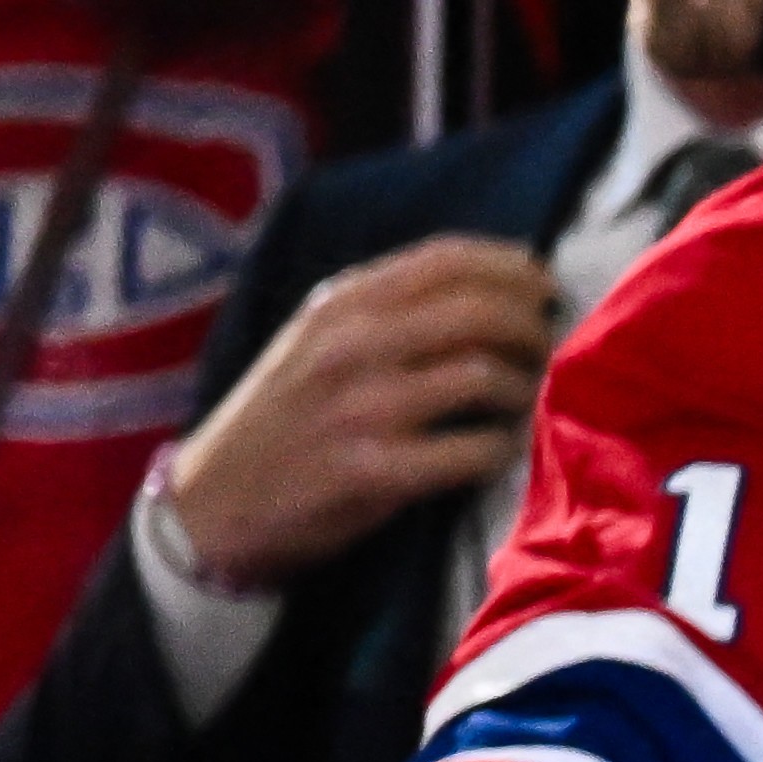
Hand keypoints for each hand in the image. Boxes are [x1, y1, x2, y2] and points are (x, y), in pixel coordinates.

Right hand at [158, 236, 554, 594]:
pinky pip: (473, 452)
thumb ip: (385, 308)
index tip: (545, 287)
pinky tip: (502, 451)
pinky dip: (503, 450)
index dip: (513, 268)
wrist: (213, 502)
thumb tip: (489, 286)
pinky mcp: (374, 473)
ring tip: (527, 401)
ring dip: (525, 390)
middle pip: (479, 312)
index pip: (446, 259)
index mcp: (340, 303)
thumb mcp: (315, 339)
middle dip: (532, 328)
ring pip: (484, 377)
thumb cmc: (283, 417)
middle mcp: (351, 345)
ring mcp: (362, 409)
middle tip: (549, 349)